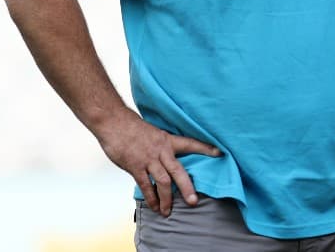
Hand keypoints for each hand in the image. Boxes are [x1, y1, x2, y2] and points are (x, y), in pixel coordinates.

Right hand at [97, 110, 220, 215]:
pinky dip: (150, 197)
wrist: (114, 122)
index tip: (220, 153)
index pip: (190, 144)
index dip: (205, 148)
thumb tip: (167, 158)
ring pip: (163, 181)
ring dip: (166, 198)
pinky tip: (154, 206)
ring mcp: (148, 159)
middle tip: (194, 201)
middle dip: (187, 187)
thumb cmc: (133, 128)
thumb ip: (162, 146)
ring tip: (168, 211)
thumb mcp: (154, 133)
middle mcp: (161, 150)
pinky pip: (145, 185)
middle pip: (178, 171)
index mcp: (167, 140)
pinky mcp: (135, 166)